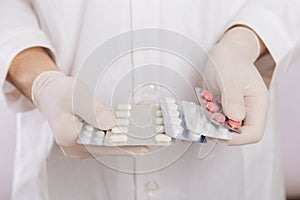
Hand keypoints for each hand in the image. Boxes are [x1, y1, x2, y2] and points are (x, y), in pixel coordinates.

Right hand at [32, 71, 147, 157]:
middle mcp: (76, 148)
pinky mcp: (88, 141)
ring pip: (110, 143)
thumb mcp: (76, 96)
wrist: (50, 94)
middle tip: (152, 136)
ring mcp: (82, 146)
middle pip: (109, 147)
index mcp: (69, 138)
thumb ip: (93, 111)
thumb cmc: (60, 93)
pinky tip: (133, 121)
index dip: (125, 146)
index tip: (144, 145)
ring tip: (147, 127)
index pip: (103, 146)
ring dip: (128, 135)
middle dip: (131, 140)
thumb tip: (111, 125)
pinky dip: (120, 131)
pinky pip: (107, 138)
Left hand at [202, 27, 268, 144]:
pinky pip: (215, 120)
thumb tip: (235, 119)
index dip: (235, 138)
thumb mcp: (230, 77)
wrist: (226, 51)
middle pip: (238, 134)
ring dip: (210, 123)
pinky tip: (201, 107)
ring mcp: (236, 111)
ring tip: (205, 106)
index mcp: (257, 104)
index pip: (253, 133)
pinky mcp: (224, 109)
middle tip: (205, 119)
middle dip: (219, 130)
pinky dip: (205, 117)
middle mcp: (248, 111)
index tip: (216, 132)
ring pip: (224, 129)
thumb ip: (232, 99)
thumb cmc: (231, 60)